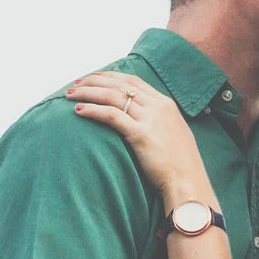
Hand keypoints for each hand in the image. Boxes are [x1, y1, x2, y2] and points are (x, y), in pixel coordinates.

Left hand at [66, 71, 207, 203]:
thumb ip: (159, 121)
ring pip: (113, 96)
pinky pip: (111, 115)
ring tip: (71, 95)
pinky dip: (93, 110)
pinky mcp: (140, 134)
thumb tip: (140, 119)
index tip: (93, 78)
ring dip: (89, 93)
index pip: (133, 81)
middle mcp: (158, 106)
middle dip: (95, 81)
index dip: (110, 77)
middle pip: (120, 85)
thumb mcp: (174, 133)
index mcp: (166, 104)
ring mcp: (150, 119)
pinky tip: (79, 111)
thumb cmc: (180, 164)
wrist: (188, 182)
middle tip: (76, 84)